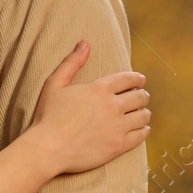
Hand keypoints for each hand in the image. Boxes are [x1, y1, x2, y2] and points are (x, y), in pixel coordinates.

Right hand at [31, 40, 149, 172]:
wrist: (48, 148)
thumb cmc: (48, 116)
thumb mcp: (55, 84)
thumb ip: (72, 62)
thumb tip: (85, 43)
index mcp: (99, 89)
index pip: (129, 79)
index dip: (137, 79)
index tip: (140, 81)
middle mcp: (113, 106)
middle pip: (140, 97)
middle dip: (142, 95)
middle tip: (141, 98)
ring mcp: (118, 126)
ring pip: (143, 116)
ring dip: (144, 113)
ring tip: (142, 114)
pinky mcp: (119, 145)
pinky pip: (141, 135)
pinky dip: (144, 130)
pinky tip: (142, 129)